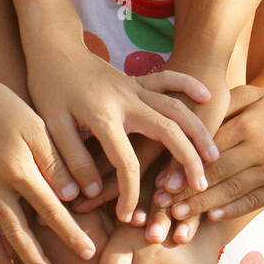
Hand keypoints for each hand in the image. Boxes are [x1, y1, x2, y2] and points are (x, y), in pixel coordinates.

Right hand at [0, 61, 96, 263]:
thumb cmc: (2, 104)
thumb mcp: (35, 126)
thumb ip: (54, 162)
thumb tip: (74, 196)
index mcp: (18, 170)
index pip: (50, 211)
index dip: (71, 233)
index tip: (89, 252)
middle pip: (17, 233)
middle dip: (36, 260)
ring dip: (1, 259)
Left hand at [25, 45, 217, 222]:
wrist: (53, 47)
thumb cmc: (49, 89)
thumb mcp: (51, 126)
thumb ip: (71, 160)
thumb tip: (88, 192)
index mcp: (103, 116)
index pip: (126, 161)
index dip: (129, 192)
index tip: (127, 216)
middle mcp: (126, 100)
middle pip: (167, 130)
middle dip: (186, 160)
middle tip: (200, 186)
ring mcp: (135, 88)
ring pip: (175, 107)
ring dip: (197, 130)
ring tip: (214, 156)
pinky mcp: (137, 80)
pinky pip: (168, 79)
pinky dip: (187, 84)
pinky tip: (206, 95)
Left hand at [165, 85, 263, 222]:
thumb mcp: (247, 96)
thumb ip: (219, 107)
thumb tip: (187, 121)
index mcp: (246, 126)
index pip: (208, 151)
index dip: (182, 167)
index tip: (160, 181)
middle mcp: (258, 151)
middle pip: (215, 175)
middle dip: (186, 192)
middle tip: (160, 204)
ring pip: (230, 192)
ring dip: (202, 206)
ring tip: (177, 217)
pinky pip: (251, 202)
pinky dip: (230, 211)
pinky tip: (210, 218)